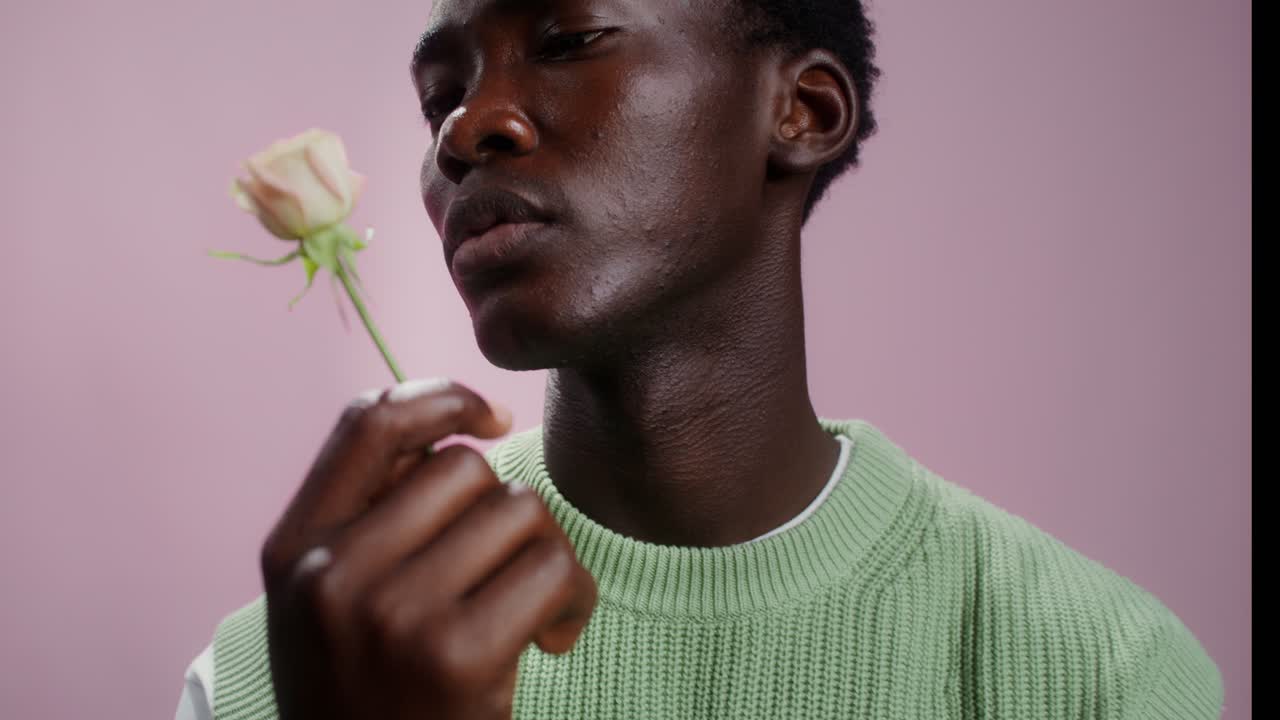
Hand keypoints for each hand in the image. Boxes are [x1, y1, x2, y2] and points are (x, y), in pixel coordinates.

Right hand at [259, 378, 598, 719]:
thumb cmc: (366, 694)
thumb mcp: (328, 603)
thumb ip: (372, 518)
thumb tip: (462, 432)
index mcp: (294, 549)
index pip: (367, 423)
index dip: (439, 398)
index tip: (489, 417)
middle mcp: (332, 574)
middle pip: (463, 468)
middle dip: (504, 509)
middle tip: (511, 565)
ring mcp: (391, 614)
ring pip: (517, 511)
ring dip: (548, 554)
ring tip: (535, 607)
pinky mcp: (456, 656)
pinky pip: (550, 569)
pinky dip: (573, 597)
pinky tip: (555, 638)